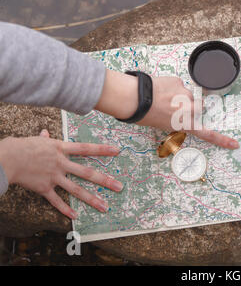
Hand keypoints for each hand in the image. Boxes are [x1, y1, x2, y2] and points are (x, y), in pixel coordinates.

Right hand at [0, 130, 122, 218]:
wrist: (7, 158)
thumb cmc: (21, 147)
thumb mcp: (37, 140)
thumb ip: (45, 139)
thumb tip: (45, 133)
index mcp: (61, 149)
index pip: (86, 148)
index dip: (102, 150)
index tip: (117, 151)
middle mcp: (61, 163)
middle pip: (87, 173)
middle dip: (105, 181)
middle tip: (120, 187)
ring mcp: (54, 176)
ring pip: (76, 190)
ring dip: (91, 199)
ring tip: (104, 207)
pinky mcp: (44, 188)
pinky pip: (56, 201)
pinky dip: (65, 209)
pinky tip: (75, 216)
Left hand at [95, 70, 238, 149]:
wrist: (133, 97)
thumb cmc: (143, 115)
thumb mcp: (162, 125)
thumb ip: (176, 121)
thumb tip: (179, 115)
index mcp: (185, 123)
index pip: (208, 134)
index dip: (222, 140)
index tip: (234, 144)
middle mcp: (189, 109)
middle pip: (201, 106)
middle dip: (194, 106)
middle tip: (178, 106)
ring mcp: (185, 94)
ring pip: (188, 94)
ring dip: (181, 96)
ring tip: (163, 97)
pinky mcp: (178, 81)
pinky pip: (178, 84)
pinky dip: (172, 87)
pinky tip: (160, 89)